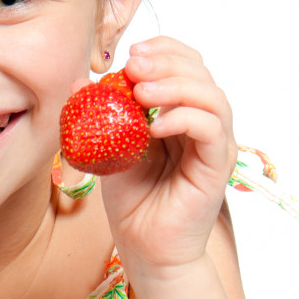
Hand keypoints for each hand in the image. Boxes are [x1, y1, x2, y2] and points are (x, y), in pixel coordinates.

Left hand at [100, 37, 236, 274]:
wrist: (145, 248)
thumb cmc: (132, 200)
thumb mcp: (109, 148)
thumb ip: (101, 115)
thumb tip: (80, 82)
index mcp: (181, 112)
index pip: (186, 64)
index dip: (164, 50)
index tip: (132, 53)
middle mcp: (204, 124)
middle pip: (201, 73)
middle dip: (167, 62)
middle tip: (134, 67)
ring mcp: (215, 145)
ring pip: (213, 96)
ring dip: (176, 85)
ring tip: (142, 92)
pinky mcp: (218, 167)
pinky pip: (212, 129)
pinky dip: (185, 118)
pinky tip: (155, 126)